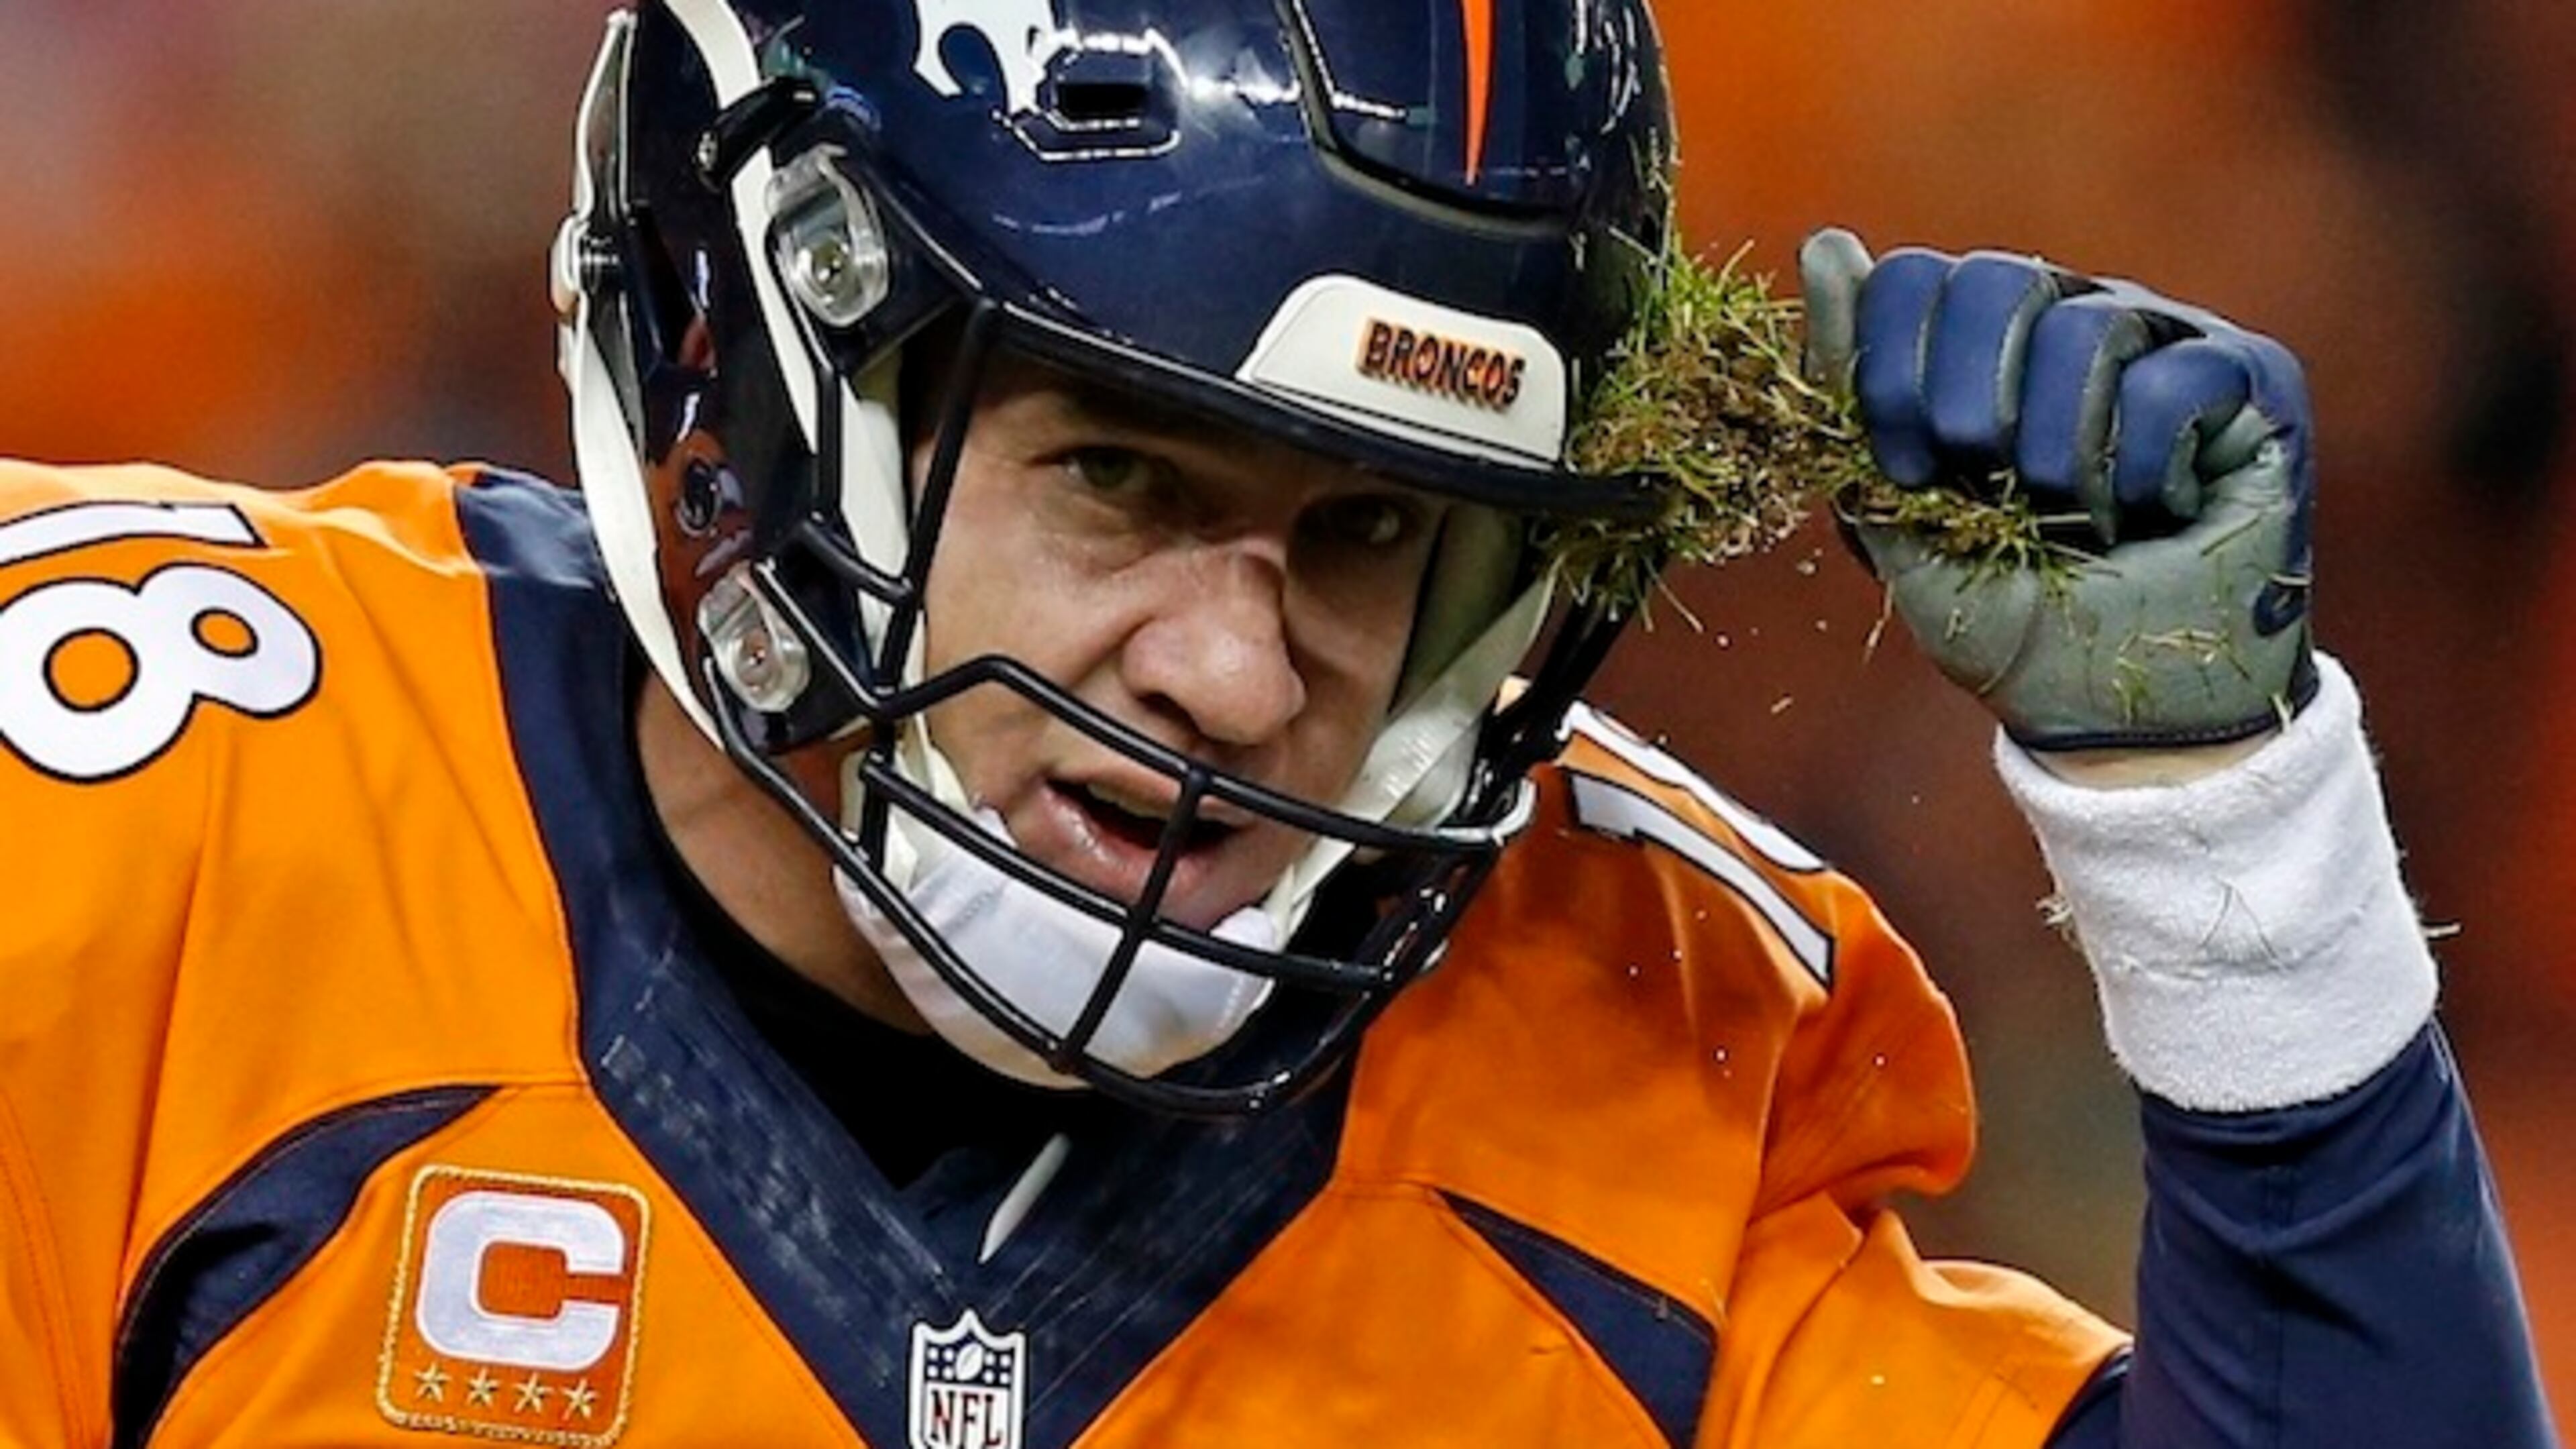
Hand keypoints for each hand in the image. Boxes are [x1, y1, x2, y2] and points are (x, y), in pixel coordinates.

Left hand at [1799, 229, 2317, 750]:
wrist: (2121, 710)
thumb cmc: (2012, 619)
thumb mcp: (1899, 521)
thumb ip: (1852, 393)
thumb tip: (1825, 243)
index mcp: (1978, 345)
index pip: (1912, 278)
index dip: (1892, 372)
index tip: (1908, 466)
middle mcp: (2069, 317)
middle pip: (1990, 277)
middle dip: (1966, 401)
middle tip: (1989, 482)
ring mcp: (2161, 336)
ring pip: (2083, 326)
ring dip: (2058, 453)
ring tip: (2076, 519)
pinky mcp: (2247, 376)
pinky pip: (2172, 377)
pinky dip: (2142, 467)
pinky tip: (2156, 510)